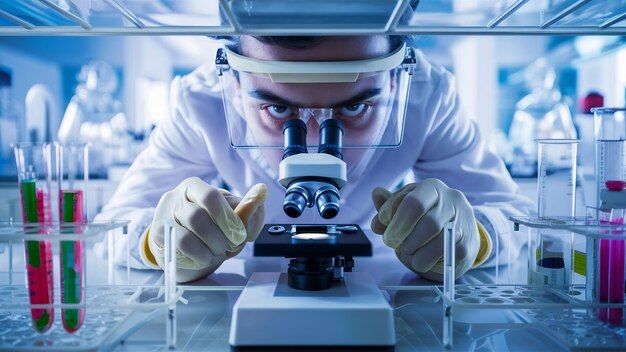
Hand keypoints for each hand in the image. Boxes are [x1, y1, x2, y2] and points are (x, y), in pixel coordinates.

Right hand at [143, 177, 266, 281]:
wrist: (185, 247)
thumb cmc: (211, 226)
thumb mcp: (231, 216)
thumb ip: (247, 207)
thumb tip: (260, 192)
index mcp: (195, 186)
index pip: (210, 196)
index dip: (228, 218)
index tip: (240, 234)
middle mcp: (175, 198)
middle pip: (198, 218)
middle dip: (220, 238)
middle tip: (230, 246)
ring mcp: (164, 218)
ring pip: (188, 236)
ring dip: (210, 249)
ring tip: (217, 251)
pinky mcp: (158, 237)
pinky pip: (180, 251)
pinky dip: (199, 257)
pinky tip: (203, 257)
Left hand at [371, 178, 481, 280]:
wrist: (455, 236)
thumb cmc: (423, 221)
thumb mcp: (403, 210)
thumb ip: (388, 207)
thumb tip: (376, 193)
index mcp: (432, 187)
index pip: (414, 202)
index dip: (396, 221)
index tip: (387, 233)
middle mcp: (452, 200)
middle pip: (428, 223)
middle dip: (407, 239)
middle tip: (396, 245)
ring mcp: (462, 221)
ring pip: (439, 240)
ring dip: (416, 252)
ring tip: (408, 252)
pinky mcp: (467, 243)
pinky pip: (446, 254)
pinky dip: (427, 260)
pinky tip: (421, 259)